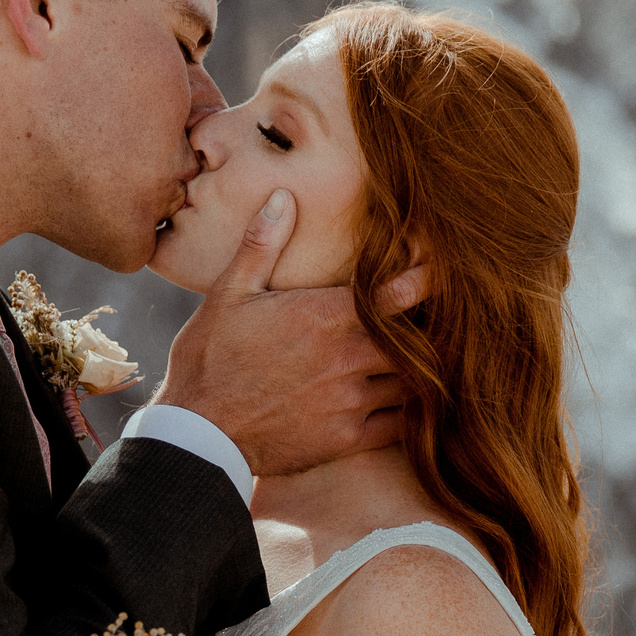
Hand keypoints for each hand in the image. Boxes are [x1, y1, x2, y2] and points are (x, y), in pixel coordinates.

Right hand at [156, 190, 430, 479]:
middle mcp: (347, 356)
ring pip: (412, 382)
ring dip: (416, 371)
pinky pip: (399, 425)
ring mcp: (350, 400)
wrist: (197, 435)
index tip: (438, 270)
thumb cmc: (208, 360)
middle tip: (428, 323)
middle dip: (424, 331)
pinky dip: (407, 413)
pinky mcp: (346, 439)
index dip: (425, 279)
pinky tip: (402, 404)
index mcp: (325, 315)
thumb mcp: (228, 295)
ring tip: (417, 362)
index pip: (398, 293)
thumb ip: (263, 245)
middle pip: (416, 340)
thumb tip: (284, 197)